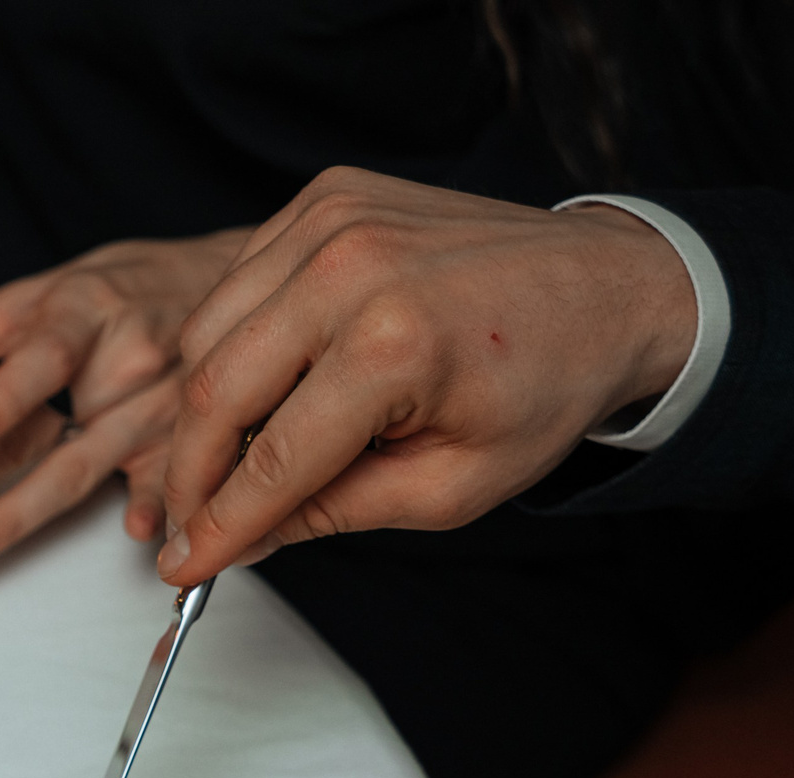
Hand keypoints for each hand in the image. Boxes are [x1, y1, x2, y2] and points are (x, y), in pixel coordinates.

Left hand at [0, 232, 248, 569]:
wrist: (240, 286)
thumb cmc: (125, 293)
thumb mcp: (36, 295)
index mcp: (74, 318)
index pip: (33, 361)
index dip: (0, 398)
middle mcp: (115, 366)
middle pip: (42, 440)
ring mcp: (156, 408)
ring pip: (87, 470)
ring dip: (31, 514)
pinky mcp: (189, 442)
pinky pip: (173, 481)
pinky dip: (160, 506)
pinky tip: (141, 535)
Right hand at [154, 167, 697, 586]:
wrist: (609, 285)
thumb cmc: (545, 383)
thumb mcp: (452, 486)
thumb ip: (336, 512)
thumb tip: (244, 536)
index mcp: (395, 345)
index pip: (271, 460)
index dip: (219, 526)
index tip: (185, 564)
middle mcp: (352, 268)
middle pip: (215, 391)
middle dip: (190, 474)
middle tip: (190, 523)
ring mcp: (333, 220)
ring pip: (207, 335)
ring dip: (207, 409)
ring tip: (237, 457)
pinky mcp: (325, 196)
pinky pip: (237, 285)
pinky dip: (235, 341)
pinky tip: (271, 381)